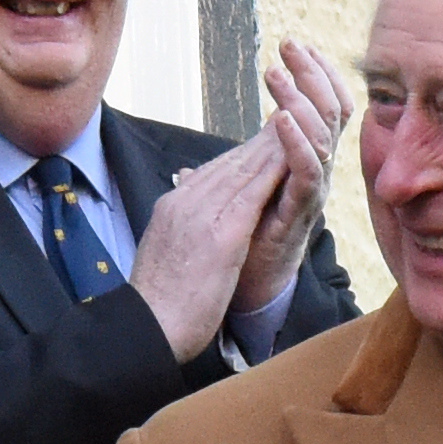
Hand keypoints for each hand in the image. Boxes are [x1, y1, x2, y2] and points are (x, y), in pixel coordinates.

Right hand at [133, 130, 289, 361]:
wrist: (147, 327)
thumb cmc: (157, 303)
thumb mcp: (164, 255)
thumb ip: (179, 230)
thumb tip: (186, 221)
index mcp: (170, 208)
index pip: (210, 171)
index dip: (240, 154)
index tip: (262, 139)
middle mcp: (183, 203)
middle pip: (227, 163)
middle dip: (258, 141)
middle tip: (287, 116)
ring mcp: (200, 216)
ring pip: (241, 171)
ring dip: (270, 148)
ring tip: (296, 125)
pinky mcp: (221, 235)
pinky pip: (252, 195)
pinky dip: (272, 174)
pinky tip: (292, 159)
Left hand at [233, 39, 346, 318]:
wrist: (226, 297)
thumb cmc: (227, 249)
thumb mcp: (224, 199)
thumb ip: (224, 176)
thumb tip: (199, 163)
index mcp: (290, 165)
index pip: (313, 108)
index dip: (309, 75)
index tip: (296, 42)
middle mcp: (307, 176)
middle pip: (326, 114)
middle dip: (312, 76)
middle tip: (293, 43)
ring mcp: (305, 196)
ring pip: (321, 140)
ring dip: (301, 102)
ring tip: (281, 73)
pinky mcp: (298, 218)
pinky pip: (307, 176)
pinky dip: (297, 146)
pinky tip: (284, 121)